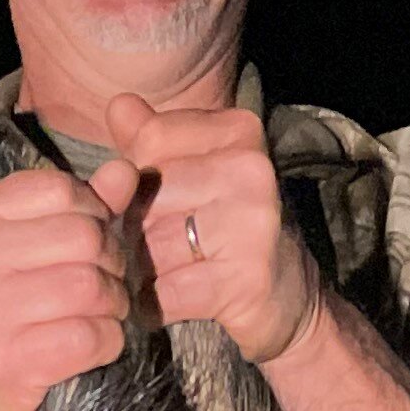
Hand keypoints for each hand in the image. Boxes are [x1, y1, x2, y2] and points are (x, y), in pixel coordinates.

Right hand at [0, 164, 132, 410]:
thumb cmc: (5, 311)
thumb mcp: (30, 247)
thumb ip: (81, 207)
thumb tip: (126, 170)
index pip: (62, 189)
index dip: (94, 216)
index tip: (87, 247)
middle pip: (85, 236)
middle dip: (111, 263)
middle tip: (102, 286)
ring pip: (92, 286)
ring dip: (113, 305)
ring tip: (100, 315)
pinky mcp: (9, 360)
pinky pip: (91, 336)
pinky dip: (108, 342)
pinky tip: (91, 346)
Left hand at [95, 95, 318, 364]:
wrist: (291, 298)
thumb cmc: (229, 230)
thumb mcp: (194, 172)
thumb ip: (152, 138)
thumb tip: (119, 104)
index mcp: (238, 130)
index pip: (149, 142)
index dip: (138, 182)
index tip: (166, 203)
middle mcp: (250, 169)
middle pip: (145, 197)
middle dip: (137, 231)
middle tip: (167, 249)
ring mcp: (252, 224)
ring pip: (149, 247)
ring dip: (144, 271)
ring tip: (173, 274)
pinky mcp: (245, 279)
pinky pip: (163, 293)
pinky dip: (153, 306)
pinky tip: (171, 302)